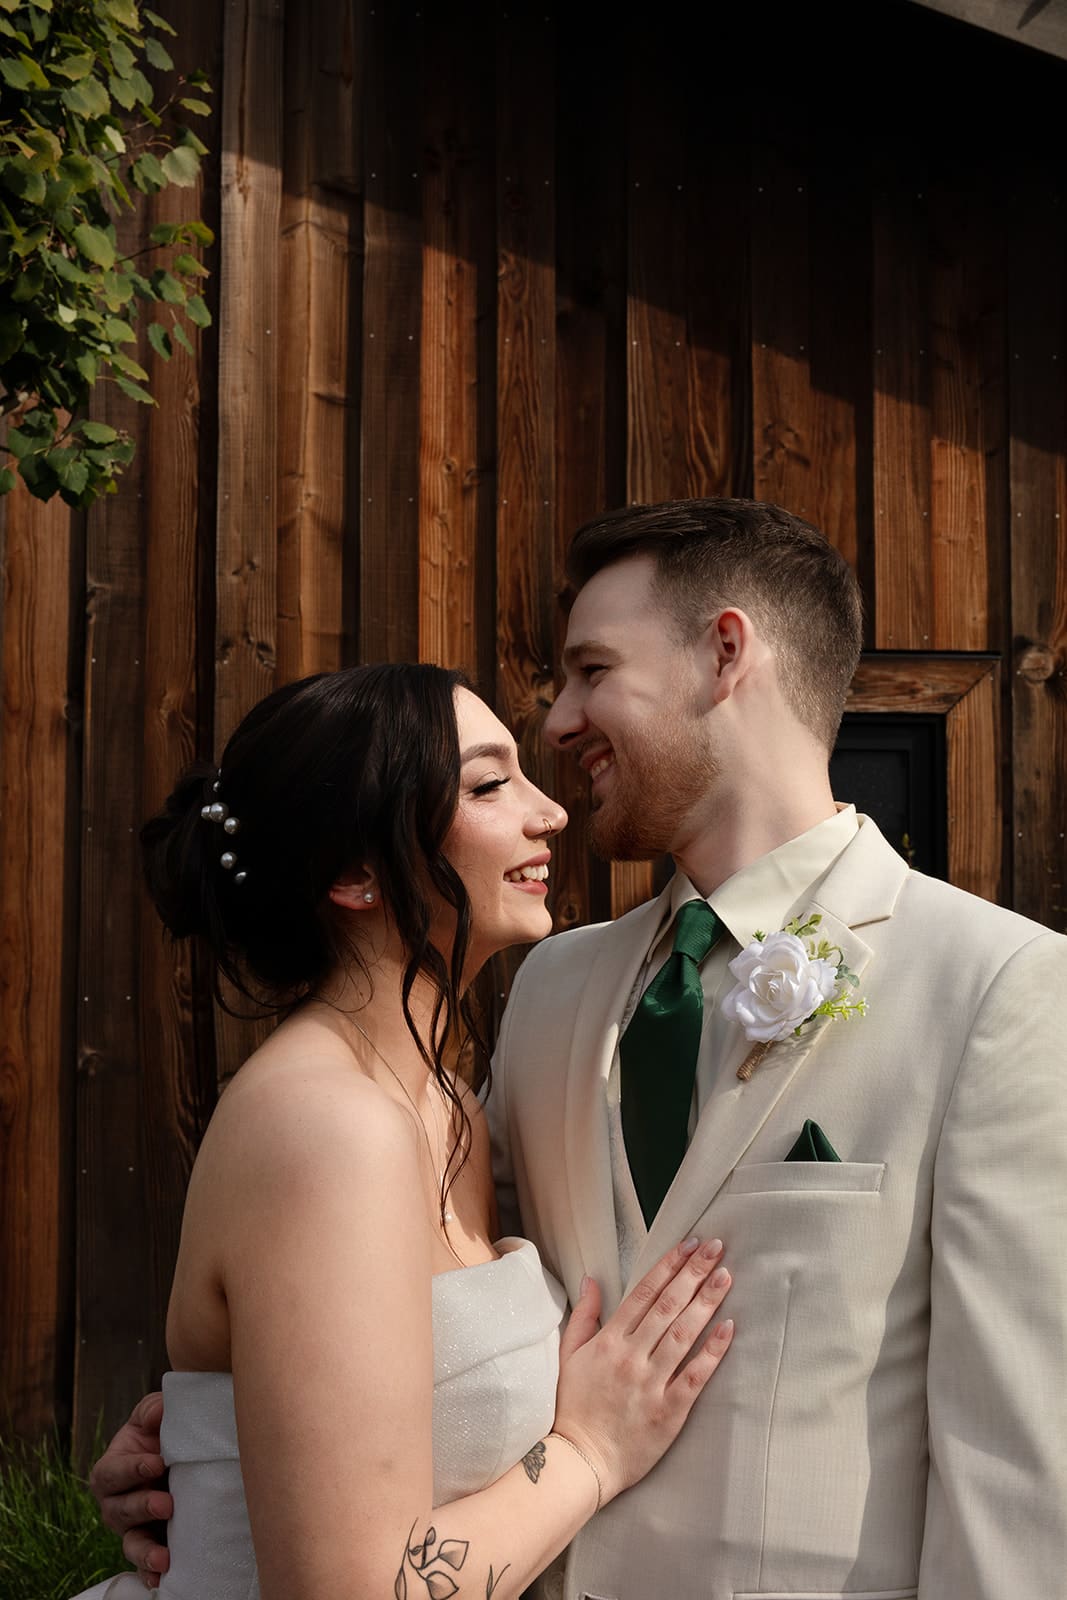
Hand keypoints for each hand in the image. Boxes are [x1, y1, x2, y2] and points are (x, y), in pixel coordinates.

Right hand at [88, 1391, 172, 1587]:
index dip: (131, 1469)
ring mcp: (132, 1528)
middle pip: (119, 1510)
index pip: (112, 1472)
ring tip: (163, 1555)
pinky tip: (161, 1578)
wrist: (180, 1459)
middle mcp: (116, 1503)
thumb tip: (159, 1410)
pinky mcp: (151, 1545)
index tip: (156, 1463)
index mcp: (112, 1470)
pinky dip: (150, 1573)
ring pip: (131, 1542)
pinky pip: (144, 1565)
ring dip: (145, 1550)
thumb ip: (152, 1410)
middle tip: (167, 1504)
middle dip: (142, 1507)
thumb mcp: (153, 1417)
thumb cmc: (160, 1435)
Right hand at [552, 1236, 732, 1504]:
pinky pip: (695, 1376)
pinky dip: (712, 1352)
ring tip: (725, 1276)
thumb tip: (591, 1279)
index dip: (669, 1266)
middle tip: (716, 1247)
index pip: (644, 1294)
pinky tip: (729, 1328)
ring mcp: (652, 1383)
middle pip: (668, 1306)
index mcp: (608, 1341)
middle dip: (693, 1273)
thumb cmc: (573, 1408)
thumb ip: (583, 1316)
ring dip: (706, 1303)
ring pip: (683, 1335)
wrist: (580, 1462)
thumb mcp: (568, 1356)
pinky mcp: (670, 1411)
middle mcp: (632, 1357)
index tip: (689, 1244)